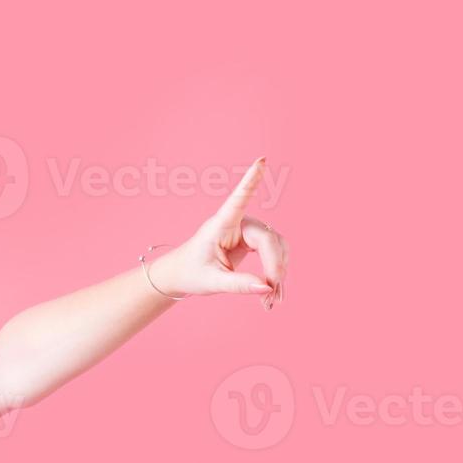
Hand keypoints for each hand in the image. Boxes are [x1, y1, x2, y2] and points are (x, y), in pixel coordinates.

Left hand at [147, 156, 289, 309]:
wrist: (184, 275)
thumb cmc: (191, 273)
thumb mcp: (213, 282)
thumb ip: (238, 284)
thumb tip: (265, 287)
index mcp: (221, 225)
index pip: (238, 200)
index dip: (251, 181)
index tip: (261, 161)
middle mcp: (238, 223)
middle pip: (268, 238)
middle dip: (275, 267)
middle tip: (272, 296)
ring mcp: (249, 232)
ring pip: (278, 247)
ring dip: (278, 274)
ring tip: (270, 301)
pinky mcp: (255, 242)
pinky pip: (276, 254)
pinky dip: (276, 275)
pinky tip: (270, 296)